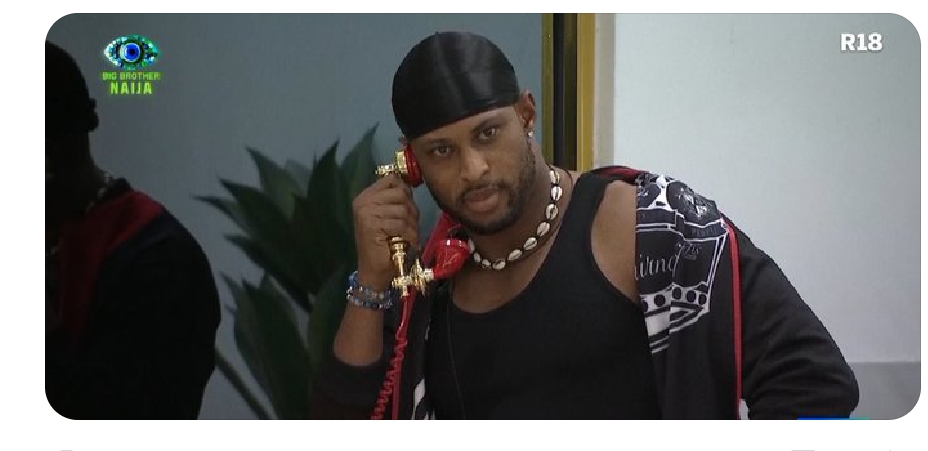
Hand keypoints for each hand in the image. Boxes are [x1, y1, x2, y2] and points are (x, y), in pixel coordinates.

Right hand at [352, 175, 418, 289]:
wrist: (373, 271)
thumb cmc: (385, 244)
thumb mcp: (389, 217)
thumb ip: (396, 200)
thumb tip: (410, 186)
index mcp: (366, 196)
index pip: (392, 179)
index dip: (405, 191)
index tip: (408, 207)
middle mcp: (363, 201)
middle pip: (400, 193)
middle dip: (411, 210)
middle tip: (411, 225)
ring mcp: (365, 212)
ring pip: (403, 209)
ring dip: (412, 225)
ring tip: (410, 235)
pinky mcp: (371, 225)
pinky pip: (401, 223)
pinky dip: (410, 234)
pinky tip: (409, 242)